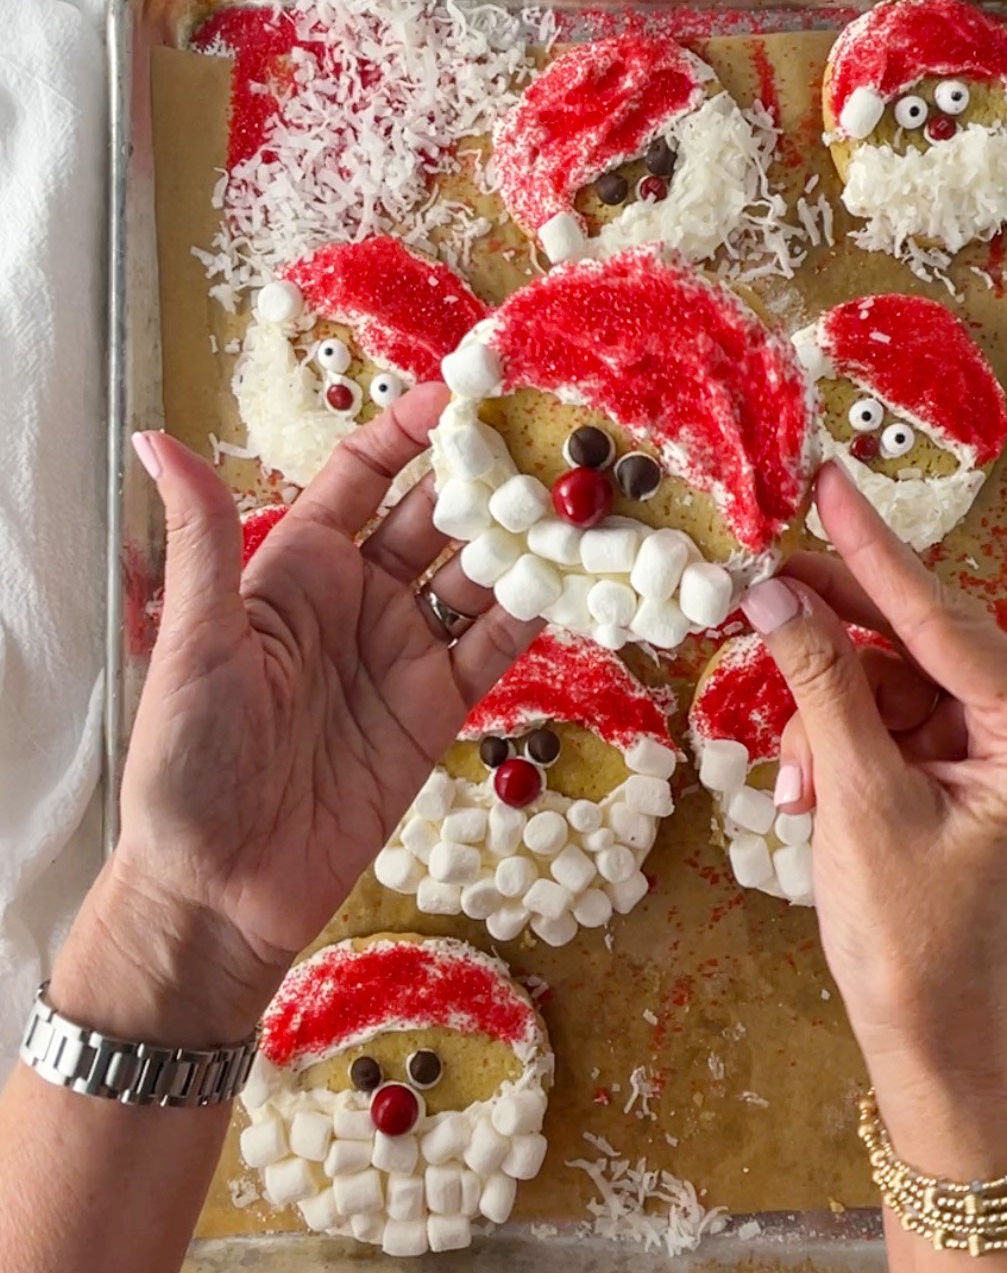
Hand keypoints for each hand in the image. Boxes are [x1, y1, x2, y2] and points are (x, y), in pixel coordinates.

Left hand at [62, 384, 538, 1042]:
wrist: (223, 886)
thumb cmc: (188, 762)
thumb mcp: (196, 642)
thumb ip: (204, 539)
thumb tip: (156, 436)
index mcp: (297, 568)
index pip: (366, 474)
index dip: (414, 428)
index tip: (469, 386)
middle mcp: (359, 599)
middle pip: (436, 517)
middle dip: (489, 476)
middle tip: (553, 436)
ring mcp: (403, 653)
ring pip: (478, 578)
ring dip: (526, 541)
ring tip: (584, 502)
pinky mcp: (437, 710)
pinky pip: (494, 648)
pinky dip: (535, 614)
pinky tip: (578, 582)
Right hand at [741, 463, 1006, 1166]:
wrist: (925, 1033)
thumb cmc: (911, 937)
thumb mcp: (858, 799)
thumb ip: (819, 684)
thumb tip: (770, 592)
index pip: (942, 620)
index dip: (871, 551)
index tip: (827, 484)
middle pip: (914, 638)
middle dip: (833, 638)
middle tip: (761, 585)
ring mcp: (995, 740)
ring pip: (885, 675)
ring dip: (824, 715)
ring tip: (796, 783)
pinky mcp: (958, 759)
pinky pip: (881, 713)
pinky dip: (834, 739)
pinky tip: (806, 790)